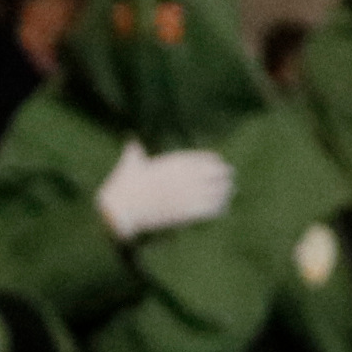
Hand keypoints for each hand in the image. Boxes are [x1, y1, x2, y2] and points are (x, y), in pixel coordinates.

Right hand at [96, 138, 237, 241]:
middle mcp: (186, 177)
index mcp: (176, 162)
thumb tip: (131, 139)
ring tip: (228, 193)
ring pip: (218, 192)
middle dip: (224, 177)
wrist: (123, 208)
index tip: (220, 166)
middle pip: (218, 174)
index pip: (207, 159)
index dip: (216, 163)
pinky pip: (211, 209)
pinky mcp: (187, 212)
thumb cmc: (125, 185)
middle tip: (228, 180)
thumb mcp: (131, 161)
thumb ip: (135, 149)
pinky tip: (222, 208)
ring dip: (225, 192)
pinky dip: (219, 208)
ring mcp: (189, 194)